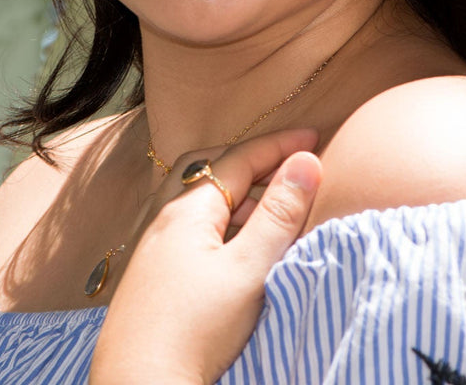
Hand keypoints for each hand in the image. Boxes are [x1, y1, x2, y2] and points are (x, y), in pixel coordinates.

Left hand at [88, 128, 321, 384]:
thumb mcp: (248, 270)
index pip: (239, 160)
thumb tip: (306, 162)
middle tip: (294, 169)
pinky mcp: (152, 279)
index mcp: (187, 211)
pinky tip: (236, 250)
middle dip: (257, 166)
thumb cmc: (194, 331)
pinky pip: (192, 232)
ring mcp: (154, 251)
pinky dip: (223, 226)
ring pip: (203, 206)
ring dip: (240, 200)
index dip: (278, 145)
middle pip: (215, 175)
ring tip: (274, 212)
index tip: (313, 134)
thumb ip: (279, 215)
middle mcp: (165, 221)